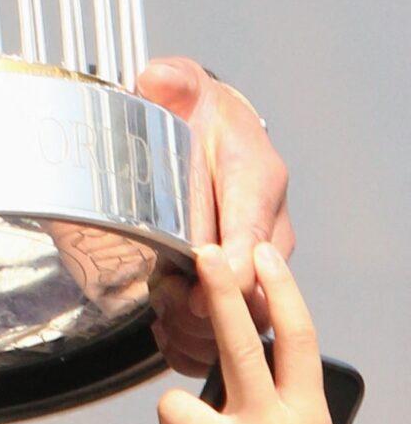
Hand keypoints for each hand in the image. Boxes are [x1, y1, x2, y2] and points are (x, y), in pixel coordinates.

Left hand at [138, 56, 293, 373]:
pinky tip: (166, 334)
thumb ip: (172, 82)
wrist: (207, 135)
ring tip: (162, 315)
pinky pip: (228, 330)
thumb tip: (157, 81)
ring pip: (244, 317)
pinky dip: (196, 342)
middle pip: (255, 287)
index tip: (202, 272)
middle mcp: (266, 228)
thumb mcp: (183, 87)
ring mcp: (255, 262)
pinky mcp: (236, 286)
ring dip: (201, 328)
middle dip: (212, 305)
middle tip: (170, 301)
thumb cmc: (199, 117)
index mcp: (258, 180)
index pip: (255, 230)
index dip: (233, 261)